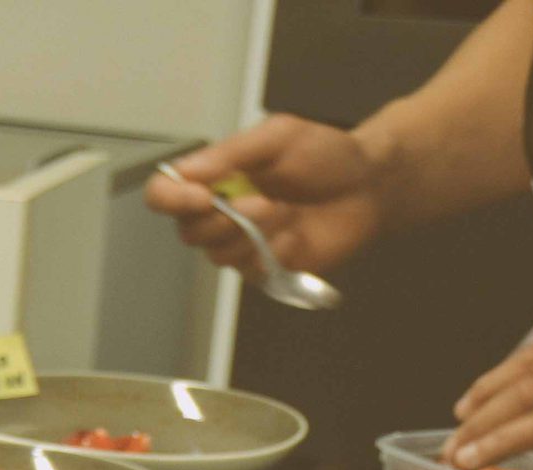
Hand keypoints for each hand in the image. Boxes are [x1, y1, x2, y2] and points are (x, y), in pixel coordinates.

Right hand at [143, 115, 387, 278]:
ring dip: (255, 233)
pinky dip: (276, 249)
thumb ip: (231, 151)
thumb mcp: (278, 137)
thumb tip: (186, 170)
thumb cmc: (325, 156)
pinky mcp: (263, 268)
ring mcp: (239, 244)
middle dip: (223, 220)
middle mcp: (218, 214)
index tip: (200, 195)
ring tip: (288, 213)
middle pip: (188, 232)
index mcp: (213, 179)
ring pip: (218, 254)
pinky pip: (250, 269)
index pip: (164, 194)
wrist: (369, 186)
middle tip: (262, 202)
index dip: (171, 199)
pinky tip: (297, 233)